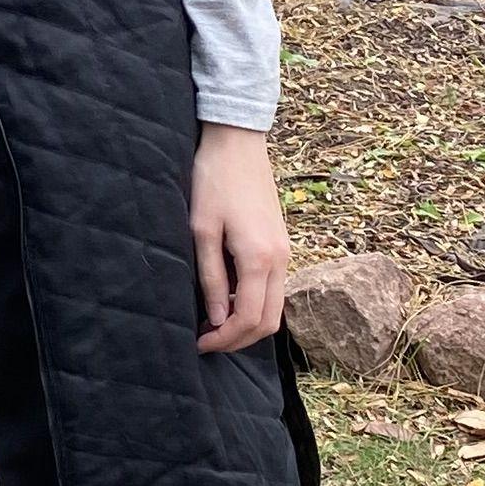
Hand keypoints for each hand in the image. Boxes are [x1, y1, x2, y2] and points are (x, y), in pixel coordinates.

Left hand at [190, 126, 290, 353]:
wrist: (237, 143)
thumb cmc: (213, 181)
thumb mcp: (202, 230)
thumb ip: (212, 277)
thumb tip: (217, 318)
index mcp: (260, 258)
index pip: (249, 318)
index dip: (224, 338)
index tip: (198, 342)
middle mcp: (281, 259)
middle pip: (269, 321)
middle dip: (238, 339)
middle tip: (206, 339)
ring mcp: (285, 252)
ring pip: (275, 307)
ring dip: (247, 322)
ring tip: (213, 322)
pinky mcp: (282, 244)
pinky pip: (275, 288)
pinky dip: (255, 303)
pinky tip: (227, 297)